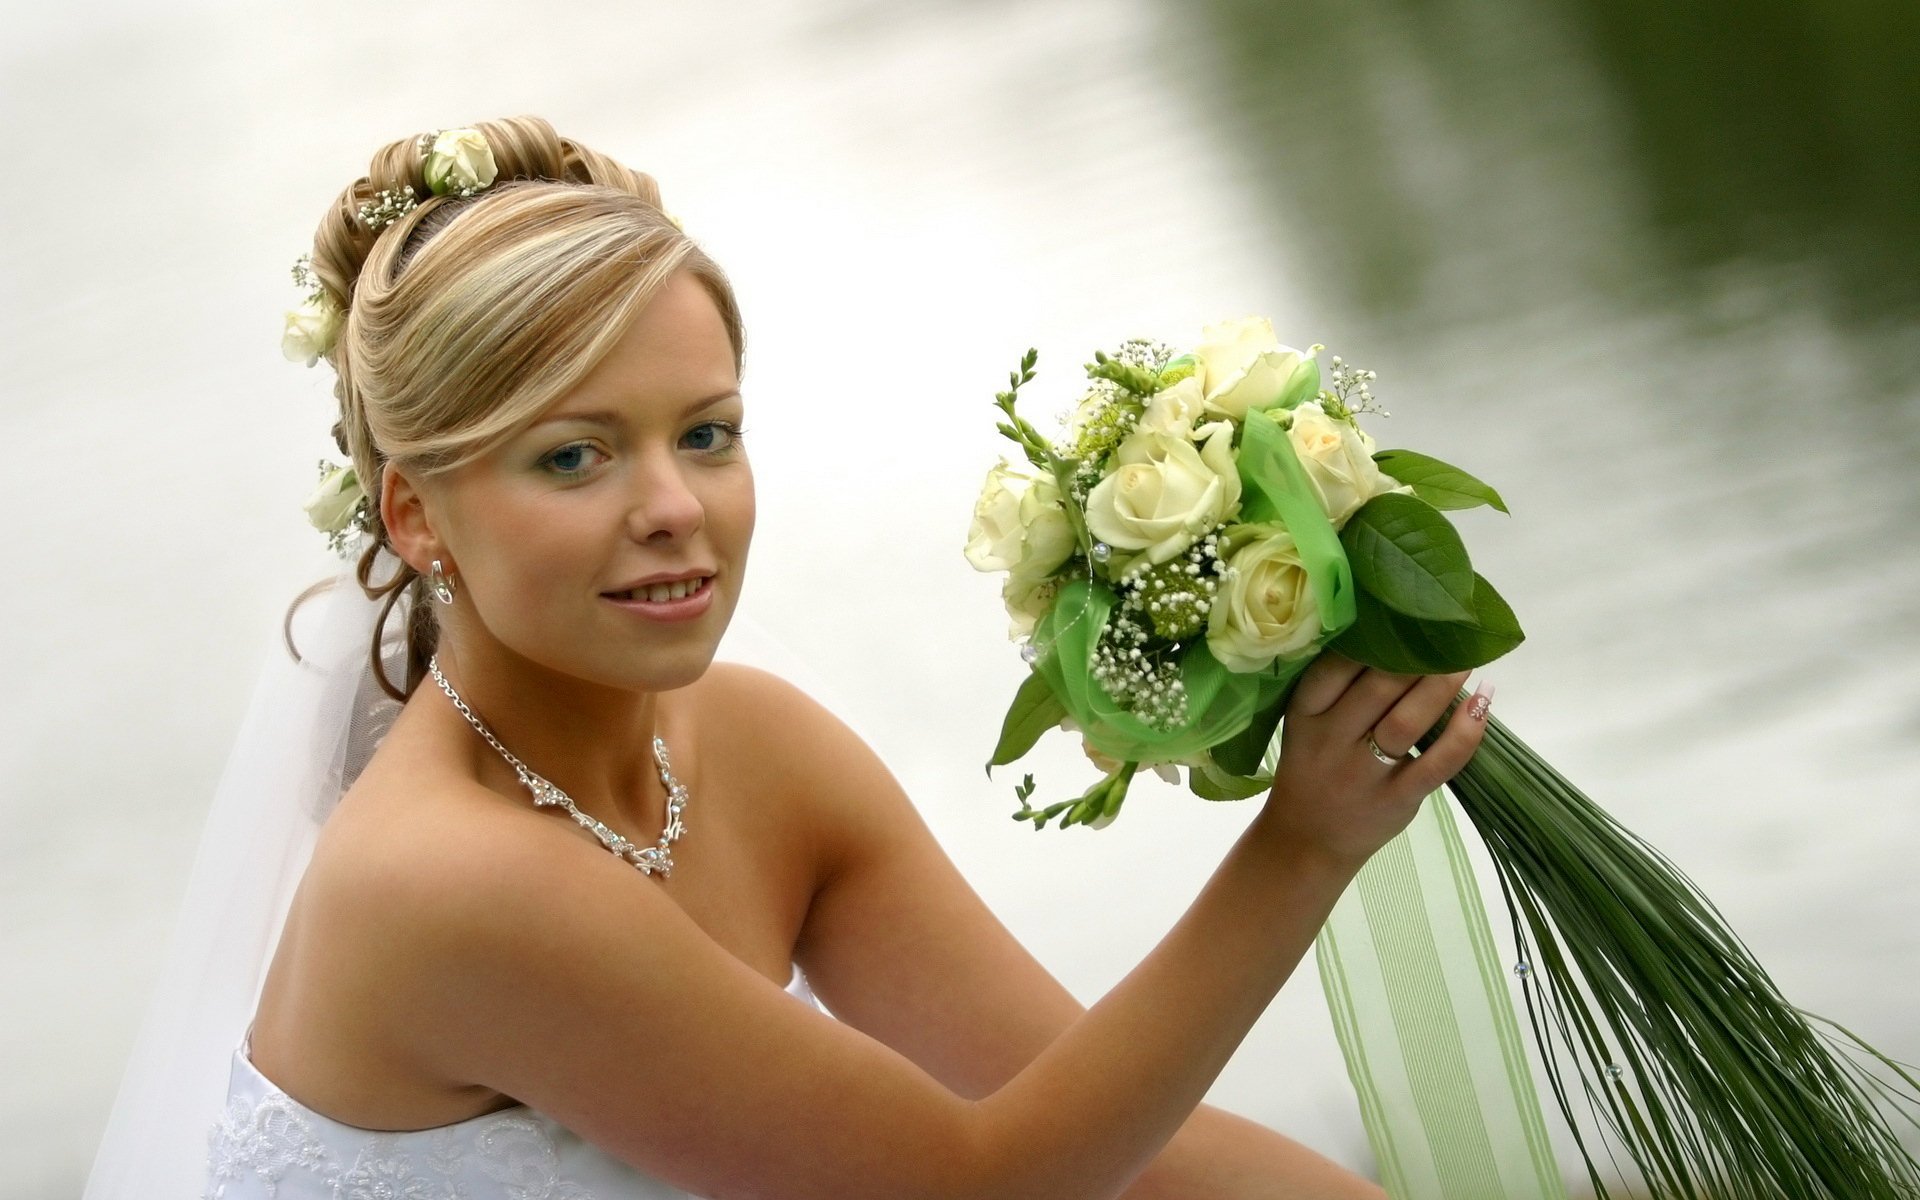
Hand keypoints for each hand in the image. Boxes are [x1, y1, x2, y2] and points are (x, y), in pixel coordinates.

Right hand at [1253, 651, 1489, 872]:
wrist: (1307, 840)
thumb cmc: (1314, 767)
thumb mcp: (1307, 723)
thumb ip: (1339, 686)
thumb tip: (1396, 632)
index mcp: (1306, 713)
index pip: (1337, 665)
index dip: (1374, 637)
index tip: (1404, 614)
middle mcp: (1331, 740)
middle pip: (1378, 688)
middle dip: (1418, 656)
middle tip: (1447, 631)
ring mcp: (1364, 774)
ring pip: (1407, 722)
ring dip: (1441, 687)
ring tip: (1466, 662)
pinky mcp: (1397, 800)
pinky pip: (1437, 764)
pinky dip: (1464, 734)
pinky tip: (1481, 706)